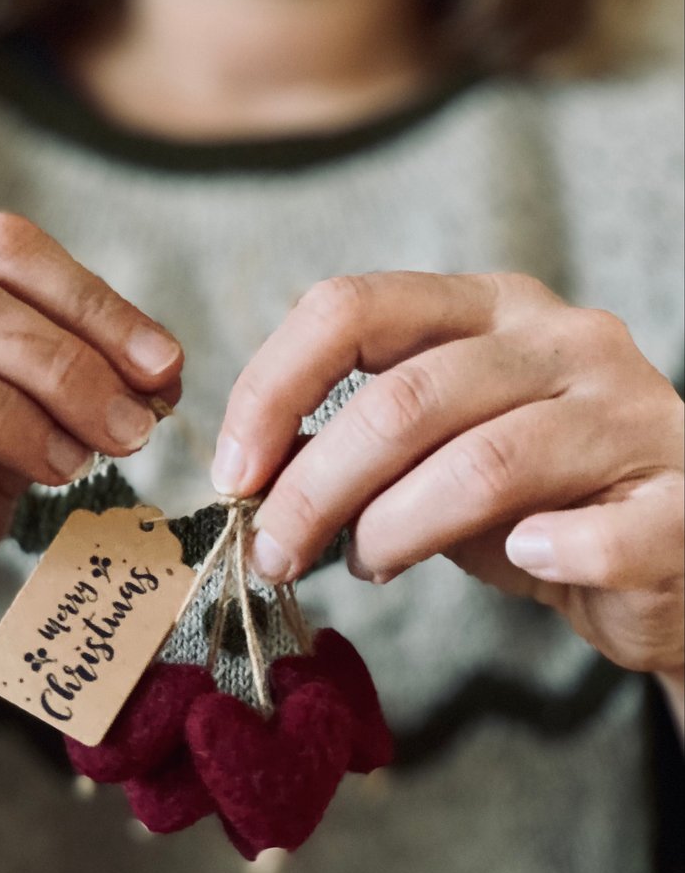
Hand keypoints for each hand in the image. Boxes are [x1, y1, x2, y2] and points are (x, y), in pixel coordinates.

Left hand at [212, 271, 683, 678]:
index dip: (273, 387)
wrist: (667, 550)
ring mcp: (628, 414)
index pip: (353, 307)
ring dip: (397, 529)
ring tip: (371, 565)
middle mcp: (562, 340)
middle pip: (405, 398)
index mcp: (489, 310)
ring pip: (485, 462)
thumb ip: (356, 452)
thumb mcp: (433, 459)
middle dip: (316, 488)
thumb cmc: (534, 500)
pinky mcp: (680, 500)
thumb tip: (251, 475)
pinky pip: (604, 532)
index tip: (231, 473)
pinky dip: (553, 553)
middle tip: (275, 554)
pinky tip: (522, 559)